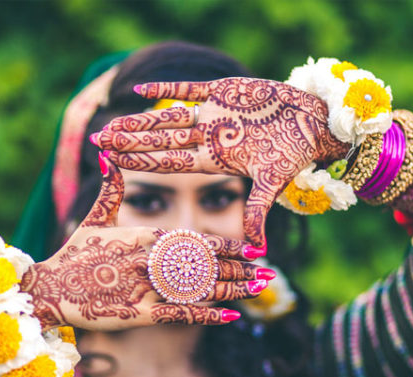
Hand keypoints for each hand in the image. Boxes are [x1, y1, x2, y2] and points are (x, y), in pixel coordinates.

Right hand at [20, 158, 267, 330]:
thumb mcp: (93, 218)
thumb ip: (110, 188)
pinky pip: (179, 314)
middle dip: (238, 268)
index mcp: (142, 235)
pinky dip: (207, 315)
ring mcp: (145, 287)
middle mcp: (149, 260)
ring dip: (232, 289)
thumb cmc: (74, 254)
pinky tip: (232, 316)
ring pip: (198, 288)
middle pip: (204, 263)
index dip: (225, 245)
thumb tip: (108, 153)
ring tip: (260, 290)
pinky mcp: (139, 313)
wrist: (49, 289)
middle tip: (267, 271)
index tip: (251, 248)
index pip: (193, 239)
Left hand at [96, 78, 350, 246]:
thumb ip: (258, 212)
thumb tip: (258, 252)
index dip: (142, 162)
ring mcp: (214, 114)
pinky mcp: (225, 90)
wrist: (314, 121)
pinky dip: (167, 89)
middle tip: (98, 141)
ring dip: (140, 119)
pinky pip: (190, 88)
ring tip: (111, 122)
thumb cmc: (295, 152)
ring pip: (169, 117)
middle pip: (162, 141)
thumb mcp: (273, 183)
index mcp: (215, 159)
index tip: (113, 163)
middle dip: (130, 141)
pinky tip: (140, 90)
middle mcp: (209, 138)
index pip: (170, 162)